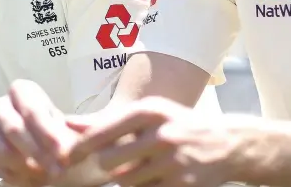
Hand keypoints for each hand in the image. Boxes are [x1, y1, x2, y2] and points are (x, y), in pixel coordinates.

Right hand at [0, 80, 79, 186]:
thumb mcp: (66, 124)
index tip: (63, 152)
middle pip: (14, 129)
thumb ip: (76, 128)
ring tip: (48, 176)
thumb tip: (87, 130)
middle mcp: (1, 106)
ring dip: (26, 166)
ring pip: (1, 150)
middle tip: (58, 170)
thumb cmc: (54, 128)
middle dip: (38, 152)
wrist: (38, 142)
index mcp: (21, 91)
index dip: (47, 133)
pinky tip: (35, 179)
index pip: (32, 111)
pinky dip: (16, 175)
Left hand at [66, 97, 234, 186]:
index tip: (64, 157)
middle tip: (118, 161)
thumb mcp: (148, 114)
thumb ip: (108, 120)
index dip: (81, 146)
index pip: (104, 131)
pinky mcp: (180, 186)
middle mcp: (160, 134)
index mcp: (150, 111)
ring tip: (146, 165)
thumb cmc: (178, 124)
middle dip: (108, 166)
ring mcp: (171, 163)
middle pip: (110, 163)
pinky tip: (160, 177)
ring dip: (128, 179)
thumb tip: (68, 123)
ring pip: (126, 182)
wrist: (226, 143)